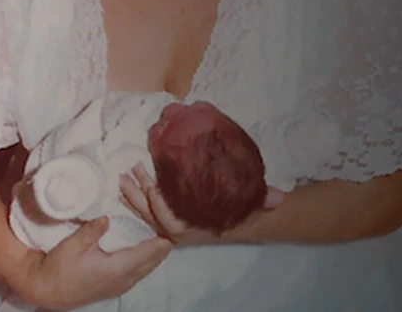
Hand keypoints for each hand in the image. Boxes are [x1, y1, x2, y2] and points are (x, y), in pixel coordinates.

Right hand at [18, 216, 171, 310]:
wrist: (47, 292)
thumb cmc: (58, 268)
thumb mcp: (72, 245)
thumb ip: (92, 230)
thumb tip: (107, 216)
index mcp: (117, 268)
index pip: (150, 252)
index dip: (163, 237)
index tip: (170, 221)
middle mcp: (124, 279)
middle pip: (155, 260)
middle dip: (163, 242)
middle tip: (166, 220)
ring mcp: (121, 285)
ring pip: (149, 267)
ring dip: (155, 251)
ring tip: (159, 229)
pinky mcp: (116, 286)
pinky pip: (140, 271)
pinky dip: (146, 258)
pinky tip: (144, 245)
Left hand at [120, 164, 286, 245]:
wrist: (236, 214)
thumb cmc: (239, 208)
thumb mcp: (250, 203)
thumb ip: (262, 200)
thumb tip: (278, 197)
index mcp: (195, 226)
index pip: (172, 223)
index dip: (161, 207)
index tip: (155, 188)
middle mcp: (180, 228)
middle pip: (152, 216)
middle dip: (139, 197)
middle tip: (131, 173)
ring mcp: (171, 222)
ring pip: (146, 213)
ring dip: (132, 196)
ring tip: (122, 177)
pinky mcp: (165, 213)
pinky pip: (145, 208)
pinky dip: (135, 197)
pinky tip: (126, 183)